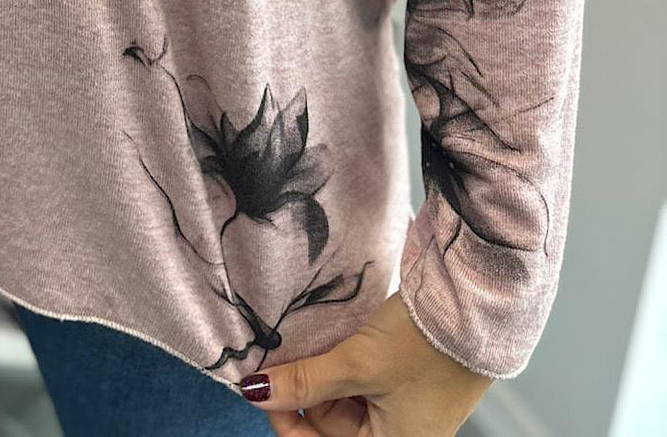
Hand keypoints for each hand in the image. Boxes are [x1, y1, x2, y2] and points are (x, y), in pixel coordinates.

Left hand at [238, 290, 493, 434]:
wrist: (473, 304)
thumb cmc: (424, 344)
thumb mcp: (358, 363)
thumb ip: (305, 381)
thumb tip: (255, 391)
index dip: (285, 414)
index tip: (260, 380)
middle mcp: (397, 432)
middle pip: (329, 420)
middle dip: (306, 385)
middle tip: (285, 349)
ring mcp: (401, 404)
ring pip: (341, 393)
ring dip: (323, 367)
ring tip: (314, 337)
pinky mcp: (404, 374)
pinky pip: (359, 374)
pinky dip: (342, 356)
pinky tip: (333, 334)